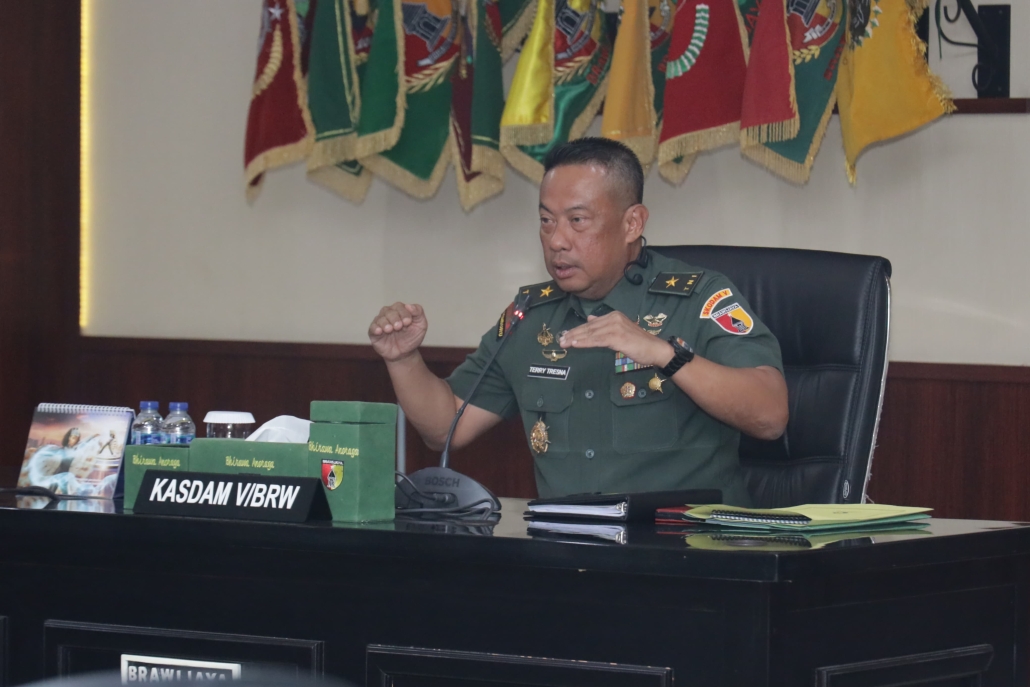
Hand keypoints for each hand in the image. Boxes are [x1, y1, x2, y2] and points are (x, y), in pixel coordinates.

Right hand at [369, 303, 427, 362]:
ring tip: (390, 329)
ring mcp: (380, 323)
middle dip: (394, 318)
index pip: (399, 306)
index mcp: (400, 310)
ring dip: (385, 323)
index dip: (404, 313)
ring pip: (380, 318)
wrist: (404, 354)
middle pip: (389, 311)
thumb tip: (409, 306)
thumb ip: (418, 313)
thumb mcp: (421, 325)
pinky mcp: (373, 332)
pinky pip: (372, 327)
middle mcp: (389, 314)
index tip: (408, 322)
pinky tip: (379, 331)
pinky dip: (375, 328)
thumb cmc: (412, 337)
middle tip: (399, 327)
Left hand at [558, 312, 673, 366]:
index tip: (565, 335)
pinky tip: (576, 344)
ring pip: (591, 333)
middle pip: (589, 327)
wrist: (654, 349)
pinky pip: (597, 340)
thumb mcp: (620, 330)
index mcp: (614, 316)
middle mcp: (614, 318)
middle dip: (573, 334)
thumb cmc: (638, 343)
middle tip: (560, 340)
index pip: (591, 324)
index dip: (577, 330)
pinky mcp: (617, 337)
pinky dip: (585, 342)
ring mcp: (616, 327)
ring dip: (576, 339)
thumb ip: (605, 325)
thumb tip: (590, 320)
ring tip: (564, 343)